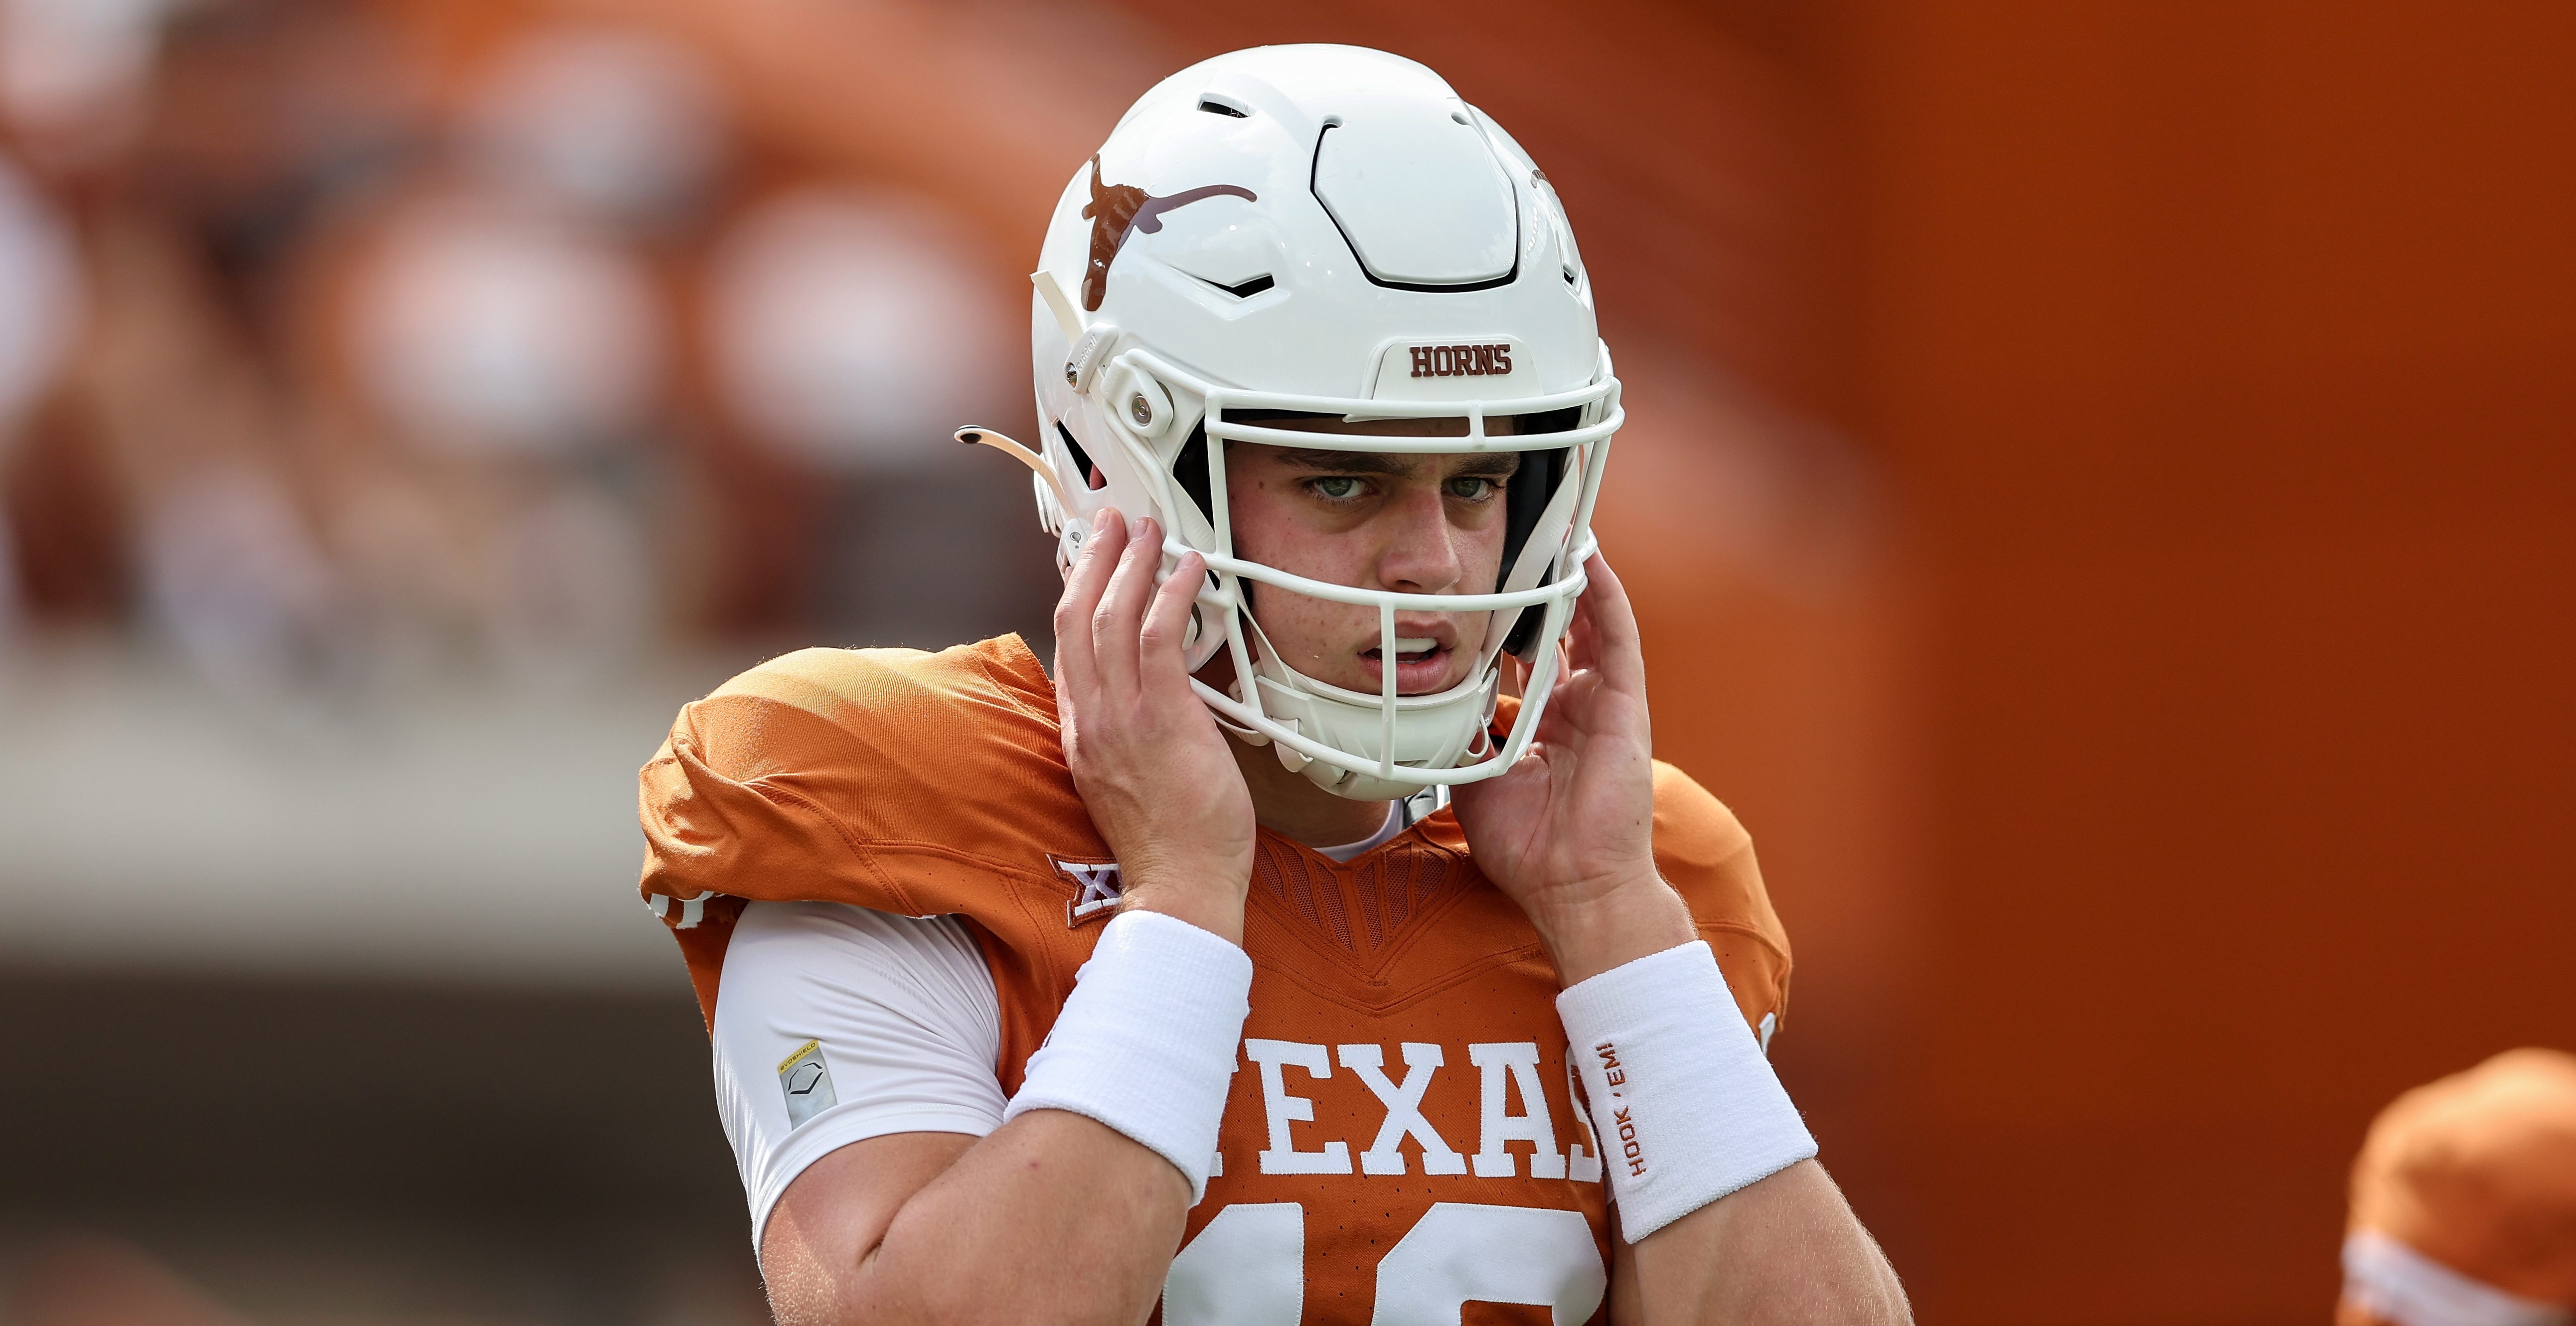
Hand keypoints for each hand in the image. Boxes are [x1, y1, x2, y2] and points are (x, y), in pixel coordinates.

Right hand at [1053, 510, 1255, 943]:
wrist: (1179, 886)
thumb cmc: (1170, 841)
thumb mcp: (1129, 779)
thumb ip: (1129, 734)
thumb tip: (1157, 696)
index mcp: (1081, 733)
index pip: (1067, 647)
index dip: (1074, 592)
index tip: (1087, 557)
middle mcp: (1092, 720)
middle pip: (1076, 617)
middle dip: (1092, 559)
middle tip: (1111, 520)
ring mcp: (1122, 719)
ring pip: (1112, 619)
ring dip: (1131, 564)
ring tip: (1150, 530)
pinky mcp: (1163, 719)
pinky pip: (1158, 639)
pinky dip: (1171, 595)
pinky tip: (1188, 569)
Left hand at [1452, 553, 1694, 984]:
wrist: (1572, 887)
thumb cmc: (1530, 847)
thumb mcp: (1475, 782)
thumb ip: (1460, 739)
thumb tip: (1427, 712)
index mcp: (1544, 723)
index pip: (1527, 655)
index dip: (1510, 617)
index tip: (1488, 579)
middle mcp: (1577, 705)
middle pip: (1561, 628)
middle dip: (1544, 583)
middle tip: (1526, 533)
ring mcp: (1604, 702)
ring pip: (1590, 621)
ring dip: (1577, 574)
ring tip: (1561, 526)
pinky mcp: (1625, 704)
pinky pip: (1616, 637)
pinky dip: (1604, 596)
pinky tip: (1591, 559)